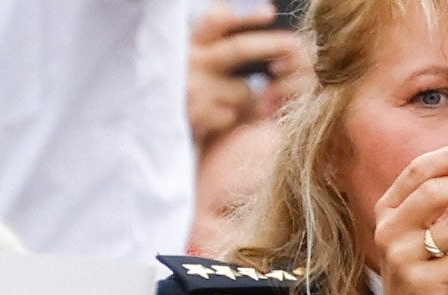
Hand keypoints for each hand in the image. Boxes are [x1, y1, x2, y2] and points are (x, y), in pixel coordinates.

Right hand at [188, 5, 306, 146]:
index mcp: (186, 42)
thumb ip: (213, 37)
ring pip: (244, 90)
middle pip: (238, 49)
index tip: (270, 12)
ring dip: (246, 99)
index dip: (243, 18)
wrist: (150, 129)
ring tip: (222, 102)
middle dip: (271, 45)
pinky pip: (233, 116)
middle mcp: (187, 61)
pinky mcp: (196, 117)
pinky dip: (230, 118)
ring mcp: (192, 90)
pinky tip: (211, 118)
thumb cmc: (180, 88)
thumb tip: (240, 8)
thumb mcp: (192, 58)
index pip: (214, 21)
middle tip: (297, 44)